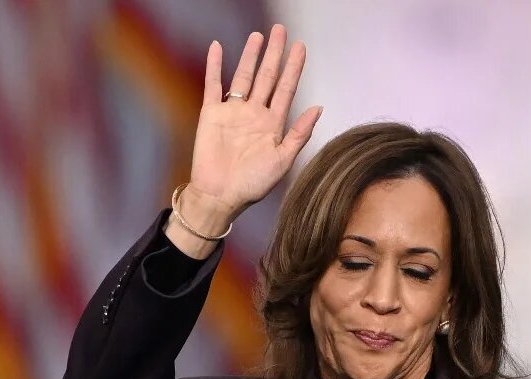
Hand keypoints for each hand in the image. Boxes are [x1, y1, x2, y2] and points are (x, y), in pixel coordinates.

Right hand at [186, 24, 321, 220]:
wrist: (220, 196)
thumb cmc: (253, 184)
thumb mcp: (283, 160)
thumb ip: (299, 133)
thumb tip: (319, 107)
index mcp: (273, 124)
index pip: (286, 89)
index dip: (294, 68)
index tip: (300, 47)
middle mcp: (254, 113)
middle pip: (267, 76)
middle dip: (275, 54)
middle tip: (281, 30)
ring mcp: (233, 111)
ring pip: (243, 76)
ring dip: (250, 56)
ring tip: (258, 36)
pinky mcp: (211, 114)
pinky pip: (213, 85)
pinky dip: (214, 66)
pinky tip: (217, 47)